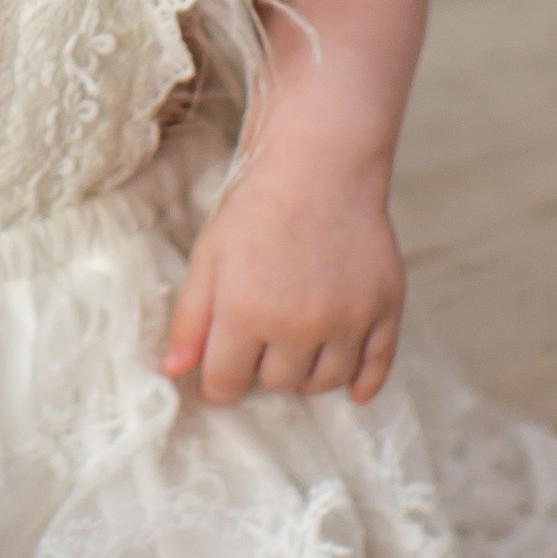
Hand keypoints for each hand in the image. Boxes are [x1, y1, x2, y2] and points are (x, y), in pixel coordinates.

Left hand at [161, 147, 403, 407]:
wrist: (320, 166)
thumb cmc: (255, 209)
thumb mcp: (208, 258)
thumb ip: (190, 319)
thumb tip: (171, 371)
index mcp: (246, 313)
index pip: (227, 383)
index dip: (218, 381)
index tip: (221, 371)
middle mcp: (299, 325)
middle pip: (277, 383)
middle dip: (264, 369)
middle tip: (264, 339)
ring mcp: (347, 318)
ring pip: (325, 381)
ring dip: (308, 375)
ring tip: (299, 349)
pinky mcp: (385, 307)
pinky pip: (376, 366)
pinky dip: (364, 383)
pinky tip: (354, 391)